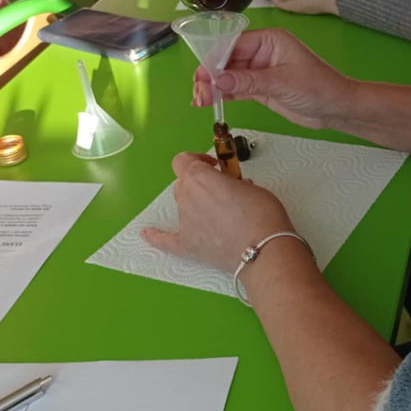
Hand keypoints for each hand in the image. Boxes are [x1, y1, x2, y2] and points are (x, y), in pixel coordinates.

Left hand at [142, 153, 293, 269]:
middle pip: (183, 183)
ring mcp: (184, 222)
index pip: (184, 160)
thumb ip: (234, 184)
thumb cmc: (262, 216)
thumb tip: (232, 190)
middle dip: (199, 184)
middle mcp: (187, 197)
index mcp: (200, 177)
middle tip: (221, 191)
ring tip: (217, 215)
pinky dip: (157, 236)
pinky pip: (165, 240)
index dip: (197, 160)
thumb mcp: (252, 186)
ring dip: (195, 205)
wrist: (264, 250)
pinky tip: (147, 234)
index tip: (212, 165)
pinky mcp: (187, 245)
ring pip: (182, 206)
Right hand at [192, 29, 355, 129]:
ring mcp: (260, 71)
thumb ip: (249, 81)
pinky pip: (236, 88)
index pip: (233, 44)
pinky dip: (223, 94)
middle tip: (198, 91)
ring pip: (229, 76)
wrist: (337, 108)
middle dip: (210, 75)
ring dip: (213, 87)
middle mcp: (262, 52)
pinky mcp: (261, 88)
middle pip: (227, 60)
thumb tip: (218, 78)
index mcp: (269, 40)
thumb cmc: (320, 87)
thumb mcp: (281, 82)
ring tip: (199, 100)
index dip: (214, 59)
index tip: (202, 75)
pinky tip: (210, 101)